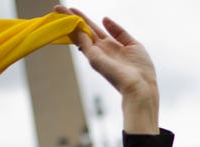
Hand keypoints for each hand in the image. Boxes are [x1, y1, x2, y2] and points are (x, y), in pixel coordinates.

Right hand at [54, 6, 158, 133]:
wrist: (141, 86)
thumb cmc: (141, 70)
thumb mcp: (133, 44)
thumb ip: (119, 32)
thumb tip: (104, 18)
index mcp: (111, 46)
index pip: (94, 29)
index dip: (84, 19)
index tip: (73, 10)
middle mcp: (101, 50)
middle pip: (83, 30)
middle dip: (71, 18)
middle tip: (57, 8)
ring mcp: (96, 54)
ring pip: (79, 34)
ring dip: (68, 22)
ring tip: (57, 10)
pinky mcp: (94, 58)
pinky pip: (83, 41)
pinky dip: (75, 30)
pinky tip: (69, 20)